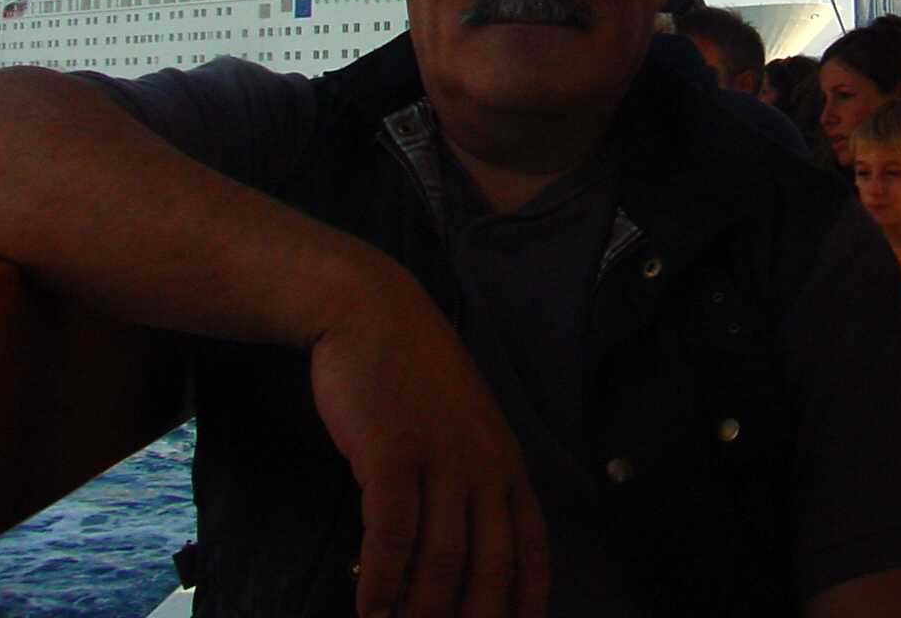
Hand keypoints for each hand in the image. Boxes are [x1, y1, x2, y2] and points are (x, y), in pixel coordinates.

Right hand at [309, 264, 549, 617]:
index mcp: (507, 463)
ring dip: (420, 613)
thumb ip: (467, 483)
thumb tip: (451, 557)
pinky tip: (369, 608)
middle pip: (490, 567)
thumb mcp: (463, 427)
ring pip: (442, 559)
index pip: (531, 550)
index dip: (525, 603)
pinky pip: (393, 532)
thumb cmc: (413, 377)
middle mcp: (485, 464)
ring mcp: (442, 457)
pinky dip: (382, 579)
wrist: (373, 312)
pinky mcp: (393, 451)